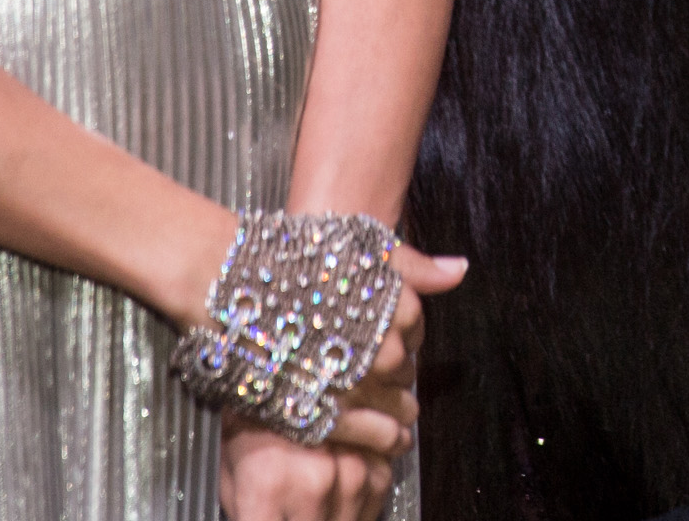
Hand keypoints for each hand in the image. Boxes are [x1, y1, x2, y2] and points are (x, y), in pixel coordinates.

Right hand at [210, 245, 462, 520]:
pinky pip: (369, 433)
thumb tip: (458, 270)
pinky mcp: (322, 409)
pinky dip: (383, 438)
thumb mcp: (360, 248)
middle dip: (396, 373)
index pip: (416, 327)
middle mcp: (377, 343)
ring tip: (396, 416)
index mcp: (392, 303)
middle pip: (405, 367)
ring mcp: (351, 380)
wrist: (230, 283)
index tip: (394, 342)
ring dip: (397, 410)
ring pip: (394, 404)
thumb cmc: (291, 257)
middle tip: (386, 379)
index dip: (405, 336)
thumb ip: (413, 266)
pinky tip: (389, 440)